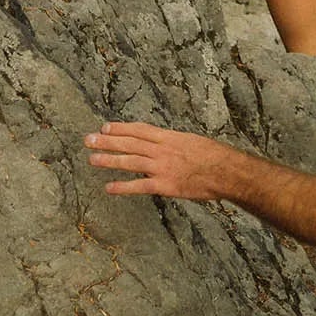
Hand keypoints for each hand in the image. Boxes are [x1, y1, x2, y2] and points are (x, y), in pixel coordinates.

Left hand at [86, 122, 236, 199]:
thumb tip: (165, 145)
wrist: (226, 171)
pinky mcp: (164, 185)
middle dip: (107, 141)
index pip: (139, 130)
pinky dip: (122, 187)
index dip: (120, 128)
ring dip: (109, 159)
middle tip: (88, 139)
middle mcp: (162, 150)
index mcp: (169, 137)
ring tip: (91, 159)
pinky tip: (109, 187)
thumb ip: (176, 144)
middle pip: (129, 143)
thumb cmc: (215, 156)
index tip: (105, 128)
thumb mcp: (193, 142)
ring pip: (130, 161)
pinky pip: (139, 186)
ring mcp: (162, 167)